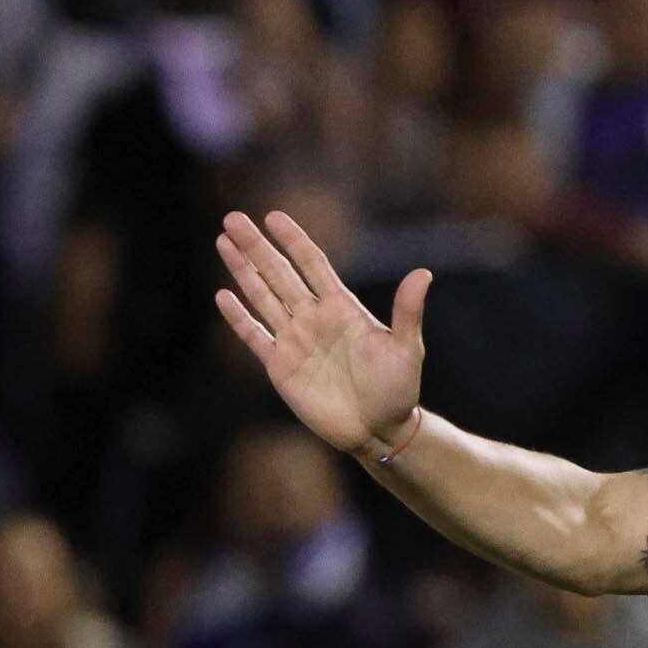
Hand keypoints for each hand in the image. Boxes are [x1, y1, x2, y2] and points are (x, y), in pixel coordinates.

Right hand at [215, 209, 429, 460]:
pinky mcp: (280, 366)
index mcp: (341, 307)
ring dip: (242, 271)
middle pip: (279, 273)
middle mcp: (314, 318)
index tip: (274, 216)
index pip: (312, 264)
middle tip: (232, 218)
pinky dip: (238, 318)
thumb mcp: (407, 348)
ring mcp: (295, 340)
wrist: (380, 430)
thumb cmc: (398, 389)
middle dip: (256, 246)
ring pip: (262, 297)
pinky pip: (254, 336)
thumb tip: (424, 273)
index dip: (293, 240)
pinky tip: (223, 295)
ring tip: (223, 241)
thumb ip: (407, 311)